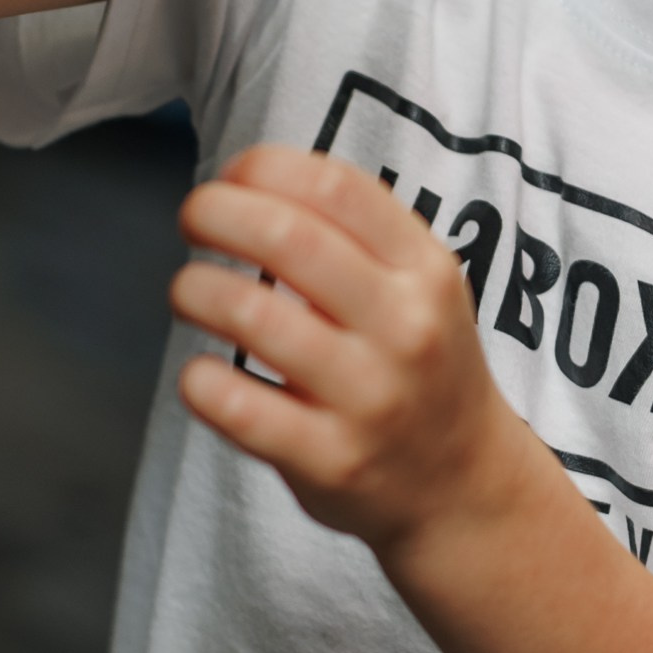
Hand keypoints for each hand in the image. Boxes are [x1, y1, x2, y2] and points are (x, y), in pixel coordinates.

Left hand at [173, 148, 530, 550]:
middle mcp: (405, 328)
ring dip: (194, 289)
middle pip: (288, 237)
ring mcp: (369, 398)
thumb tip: (248, 180)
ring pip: (251, 315)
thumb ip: (354, 232)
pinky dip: (199, 380)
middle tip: (193, 218)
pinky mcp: (330, 460)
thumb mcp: (421, 285)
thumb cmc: (420, 365)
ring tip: (188, 291)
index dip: (264, 168)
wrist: (464, 484)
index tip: (231, 178)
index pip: (336, 187)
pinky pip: (237, 406)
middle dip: (216, 212)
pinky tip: (201, 373)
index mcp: (426, 270)